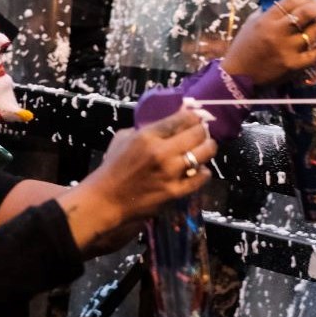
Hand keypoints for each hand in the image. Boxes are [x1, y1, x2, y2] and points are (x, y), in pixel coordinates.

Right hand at [57, 110, 215, 253]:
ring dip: (208, 149)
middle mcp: (162, 152)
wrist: (107, 199)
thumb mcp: (124, 138)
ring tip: (205, 149)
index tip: (196, 119)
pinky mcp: (175, 191)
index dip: (194, 117)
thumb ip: (145, 128)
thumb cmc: (113, 167)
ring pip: (205, 153)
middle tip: (202, 134)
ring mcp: (171, 173)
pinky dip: (204, 173)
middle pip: (198, 133)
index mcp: (148, 136)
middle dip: (203, 132)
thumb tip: (168, 122)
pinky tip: (200, 171)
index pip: (183, 118)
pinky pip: (201, 178)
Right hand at [221, 0, 315, 85]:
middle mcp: (278, 32)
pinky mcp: (294, 65)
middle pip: (307, 12)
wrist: (237, 76)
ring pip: (315, 32)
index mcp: (267, 20)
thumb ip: (267, 13)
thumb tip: (287, 5)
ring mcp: (287, 49)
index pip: (291, 1)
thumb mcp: (251, 24)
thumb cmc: (243, 49)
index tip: (309, 1)